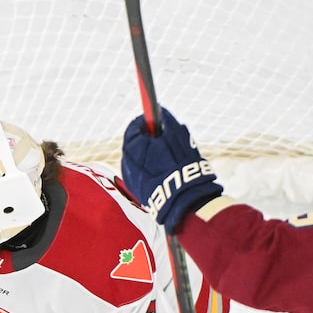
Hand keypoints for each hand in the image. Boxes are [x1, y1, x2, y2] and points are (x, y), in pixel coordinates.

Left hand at [121, 107, 222, 233]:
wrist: (185, 202)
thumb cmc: (184, 167)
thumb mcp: (180, 138)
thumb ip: (168, 122)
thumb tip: (161, 110)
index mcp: (135, 147)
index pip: (134, 128)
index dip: (144, 122)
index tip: (154, 120)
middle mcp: (128, 162)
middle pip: (133, 144)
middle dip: (145, 139)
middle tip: (161, 137)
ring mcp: (131, 178)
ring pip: (136, 160)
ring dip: (147, 155)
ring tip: (166, 158)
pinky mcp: (137, 191)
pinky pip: (139, 174)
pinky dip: (148, 169)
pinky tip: (162, 171)